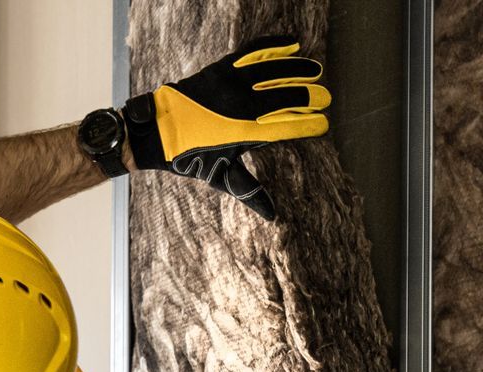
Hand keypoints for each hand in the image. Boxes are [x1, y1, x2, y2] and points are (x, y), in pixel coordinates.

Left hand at [123, 35, 330, 219]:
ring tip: (317, 70)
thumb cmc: (188, 157)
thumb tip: (273, 216)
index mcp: (245, 132)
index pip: (286, 126)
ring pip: (274, 70)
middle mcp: (241, 104)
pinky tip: (292, 44)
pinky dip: (273, 45)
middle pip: (285, 96)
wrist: (155, 130)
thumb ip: (249, 191)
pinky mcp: (222, 67)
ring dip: (298, 69)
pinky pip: (253, 51)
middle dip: (309, 97)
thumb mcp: (220, 177)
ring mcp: (231, 82)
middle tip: (326, 98)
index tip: (324, 125)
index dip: (308, 125)